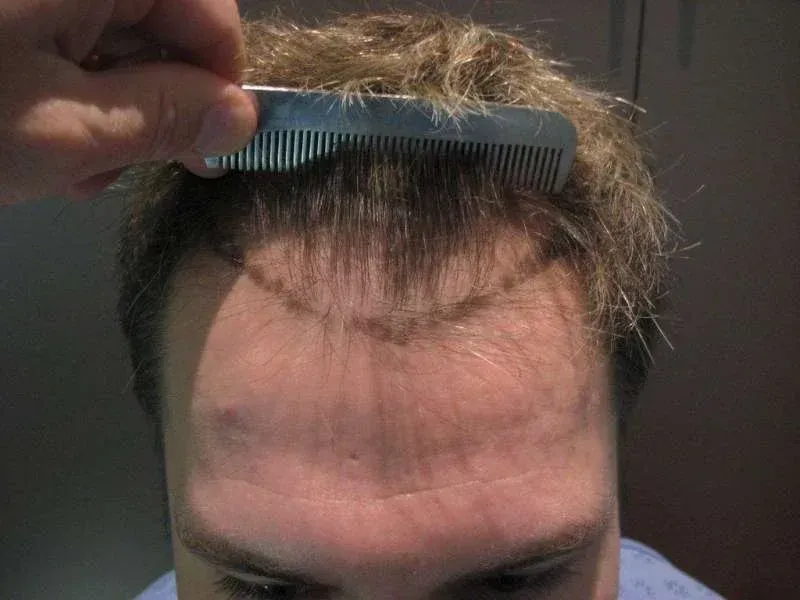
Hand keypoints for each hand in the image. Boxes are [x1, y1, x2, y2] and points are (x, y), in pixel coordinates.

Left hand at [0, 0, 258, 203]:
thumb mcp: (67, 131)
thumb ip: (166, 117)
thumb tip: (242, 119)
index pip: (212, 11)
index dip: (222, 83)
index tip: (208, 147)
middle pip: (163, 28)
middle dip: (155, 103)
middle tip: (124, 168)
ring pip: (115, 40)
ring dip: (108, 108)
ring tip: (68, 164)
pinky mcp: (16, 8)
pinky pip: (68, 37)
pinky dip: (66, 89)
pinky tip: (39, 133)